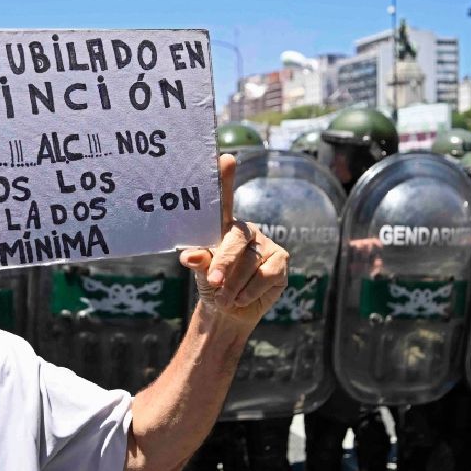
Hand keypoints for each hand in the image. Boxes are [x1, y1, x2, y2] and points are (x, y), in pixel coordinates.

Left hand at [179, 154, 289, 330]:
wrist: (230, 312)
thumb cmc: (212, 285)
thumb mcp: (201, 272)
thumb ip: (199, 261)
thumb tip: (189, 257)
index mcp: (224, 227)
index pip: (224, 200)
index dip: (225, 179)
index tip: (225, 158)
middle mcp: (246, 231)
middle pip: (236, 240)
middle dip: (224, 263)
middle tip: (213, 282)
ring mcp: (266, 244)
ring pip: (249, 262)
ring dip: (234, 286)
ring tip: (225, 299)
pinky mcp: (281, 261)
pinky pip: (266, 275)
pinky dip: (251, 291)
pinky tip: (242, 298)